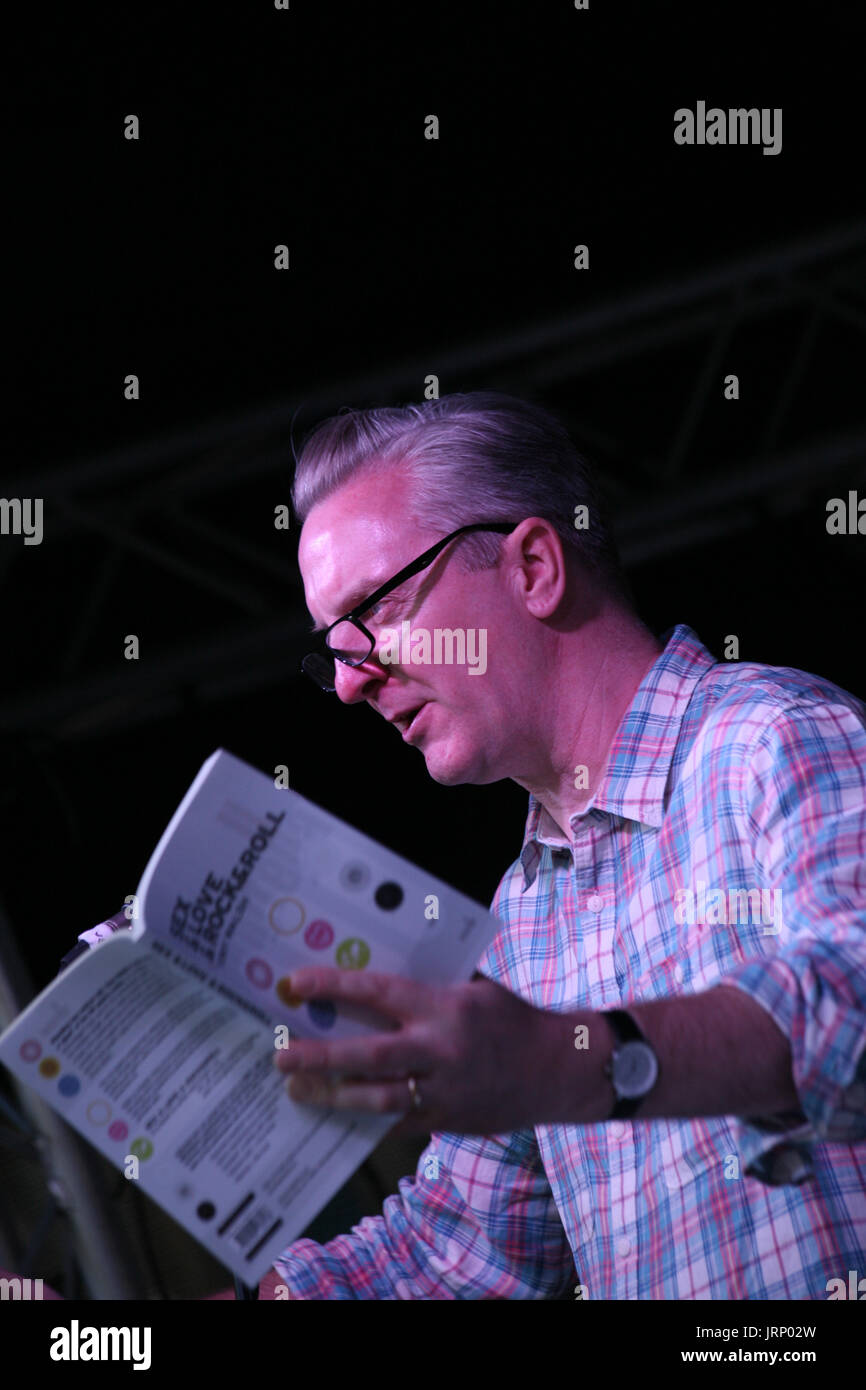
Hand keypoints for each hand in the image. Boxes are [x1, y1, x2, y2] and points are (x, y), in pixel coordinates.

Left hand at [272, 967, 568, 1135]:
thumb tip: (366, 987)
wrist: (560, 1069)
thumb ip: (424, 990)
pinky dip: (365, 1117)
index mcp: (443, 1007)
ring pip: (375, 1099)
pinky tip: (337, 1111)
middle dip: (318, 1057)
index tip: (295, 984)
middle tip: (279, 1055)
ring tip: (297, 1089)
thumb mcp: (470, 989)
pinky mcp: (446, 1122)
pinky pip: (396, 1122)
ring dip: (332, 1095)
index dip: (332, 987)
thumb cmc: (511, 1018)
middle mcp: (439, 1051)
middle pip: (366, 1056)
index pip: (377, 992)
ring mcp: (442, 1092)